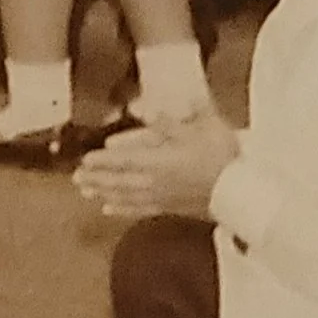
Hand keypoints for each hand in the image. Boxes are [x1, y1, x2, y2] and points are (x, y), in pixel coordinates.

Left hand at [73, 109, 240, 222]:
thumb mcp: (199, 127)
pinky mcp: (170, 208)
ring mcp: (161, 198)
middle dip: (96, 179)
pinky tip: (109, 210)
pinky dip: (123, 209)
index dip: (102, 161)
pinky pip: (141, 210)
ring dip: (103, 194)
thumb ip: (167, 119)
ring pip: (125, 196)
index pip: (122, 161)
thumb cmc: (222, 156)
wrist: (241, 192)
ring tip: (85, 192)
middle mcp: (154, 182)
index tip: (84, 160)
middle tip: (76, 178)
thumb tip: (139, 107)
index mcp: (159, 160)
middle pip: (118, 181)